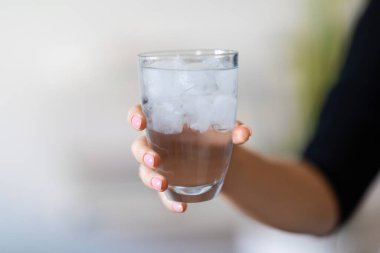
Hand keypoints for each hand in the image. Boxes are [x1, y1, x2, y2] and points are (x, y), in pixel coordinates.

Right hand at [128, 104, 251, 212]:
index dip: (135, 117)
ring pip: (145, 171)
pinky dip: (170, 201)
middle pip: (139, 146)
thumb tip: (244, 134)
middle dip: (143, 154)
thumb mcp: (225, 128)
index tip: (140, 123)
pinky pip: (163, 194)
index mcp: (165, 121)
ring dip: (151, 179)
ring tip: (163, 185)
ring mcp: (161, 164)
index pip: (141, 114)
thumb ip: (234, 129)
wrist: (222, 158)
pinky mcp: (169, 183)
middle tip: (155, 160)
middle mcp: (157, 142)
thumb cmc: (215, 134)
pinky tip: (181, 206)